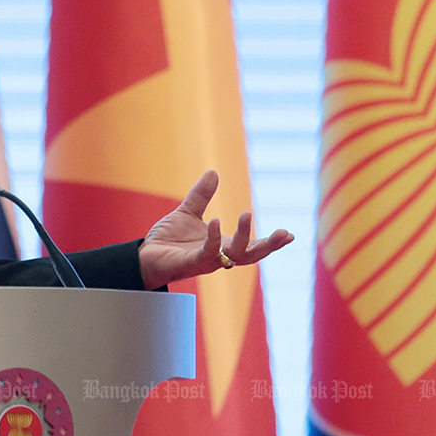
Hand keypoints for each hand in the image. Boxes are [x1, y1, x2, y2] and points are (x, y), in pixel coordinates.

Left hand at [137, 170, 292, 289]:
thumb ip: (202, 196)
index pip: (252, 246)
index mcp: (223, 246)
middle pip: (251, 256)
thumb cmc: (168, 240)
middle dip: (269, 246)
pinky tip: (216, 221)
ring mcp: (207, 261)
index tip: (290, 235)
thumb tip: (214, 172)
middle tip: (285, 234)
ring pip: (233, 256)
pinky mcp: (191, 263)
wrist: (145, 256)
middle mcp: (220, 256)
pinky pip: (207, 253)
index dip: (270, 242)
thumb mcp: (188, 213)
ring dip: (243, 237)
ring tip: (247, 214)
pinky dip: (213, 238)